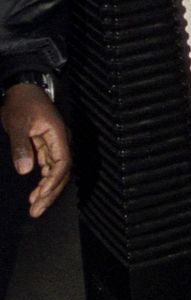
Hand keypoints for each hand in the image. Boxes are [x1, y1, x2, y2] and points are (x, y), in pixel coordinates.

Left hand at [2, 84, 70, 217]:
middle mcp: (60, 142)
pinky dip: (43, 181)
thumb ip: (21, 147)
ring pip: (56, 172)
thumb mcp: (17, 123)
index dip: (53, 181)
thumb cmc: (22, 103)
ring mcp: (54, 144)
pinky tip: (35, 193)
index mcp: (58, 135)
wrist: (23, 88)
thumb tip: (26, 171)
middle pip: (62, 172)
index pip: (63, 163)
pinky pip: (48, 167)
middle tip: (36, 211)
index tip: (40, 195)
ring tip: (35, 207)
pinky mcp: (45, 146)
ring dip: (47, 190)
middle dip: (51, 193)